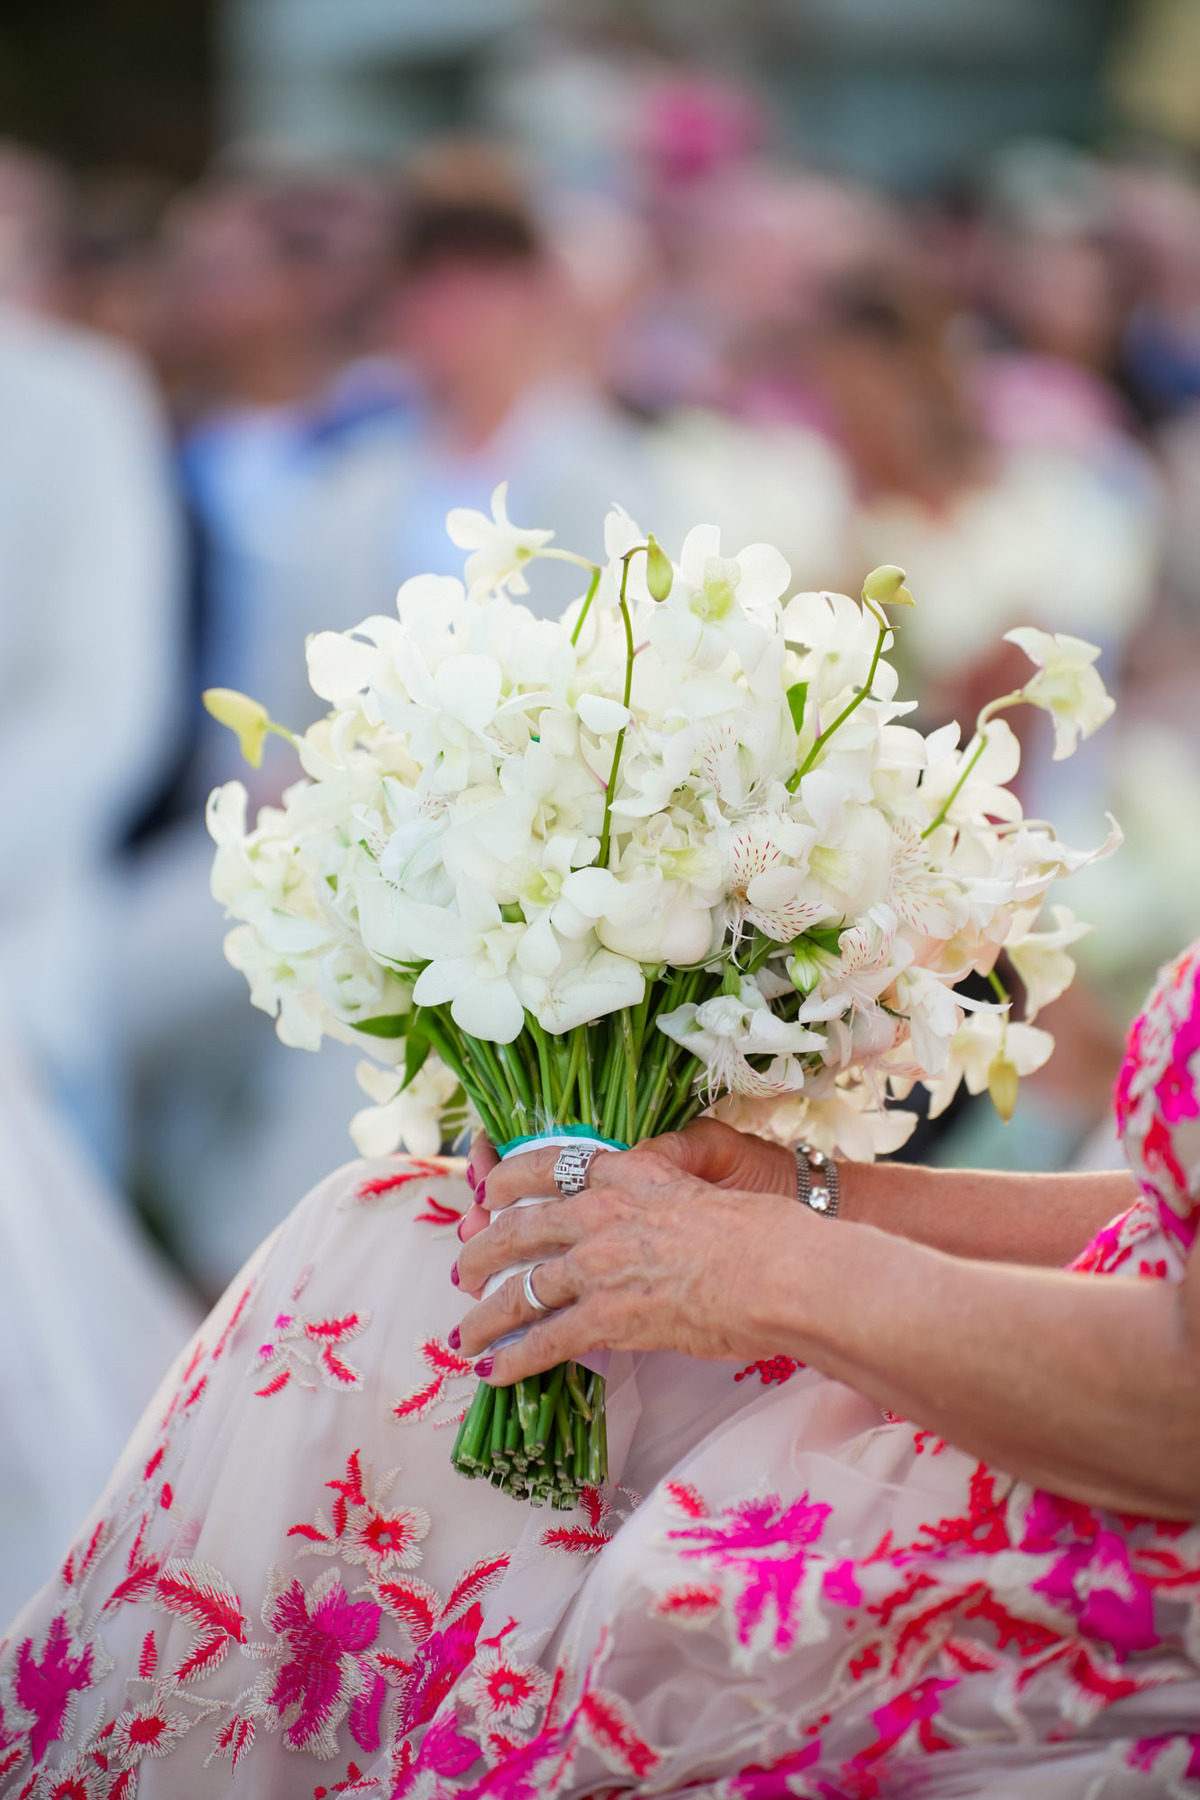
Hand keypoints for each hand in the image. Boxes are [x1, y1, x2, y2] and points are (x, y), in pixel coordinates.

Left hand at [454, 1141, 805, 1383]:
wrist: (779, 1272)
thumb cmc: (764, 1231)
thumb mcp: (706, 1184)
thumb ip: (667, 1187)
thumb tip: (660, 1203)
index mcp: (628, 1172)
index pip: (550, 1164)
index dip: (508, 1180)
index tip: (488, 1192)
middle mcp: (601, 1213)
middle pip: (517, 1229)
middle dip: (482, 1251)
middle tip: (464, 1270)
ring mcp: (599, 1266)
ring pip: (519, 1290)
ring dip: (485, 1316)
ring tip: (465, 1335)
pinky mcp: (609, 1318)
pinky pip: (546, 1341)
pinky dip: (514, 1359)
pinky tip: (493, 1372)